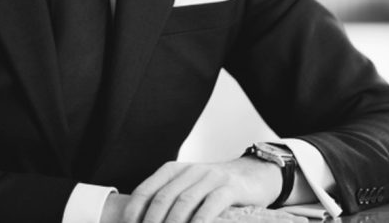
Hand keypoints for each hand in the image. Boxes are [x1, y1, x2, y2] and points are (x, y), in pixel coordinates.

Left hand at [108, 157, 280, 222]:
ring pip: (184, 202)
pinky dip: (200, 220)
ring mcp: (211, 178)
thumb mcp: (189, 187)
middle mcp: (190, 171)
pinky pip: (211, 204)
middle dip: (151, 222)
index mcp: (173, 170)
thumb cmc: (216, 187)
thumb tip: (146, 221)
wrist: (255, 174)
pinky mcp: (230, 188)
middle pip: (162, 198)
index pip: (145, 190)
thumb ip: (170, 199)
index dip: (134, 212)